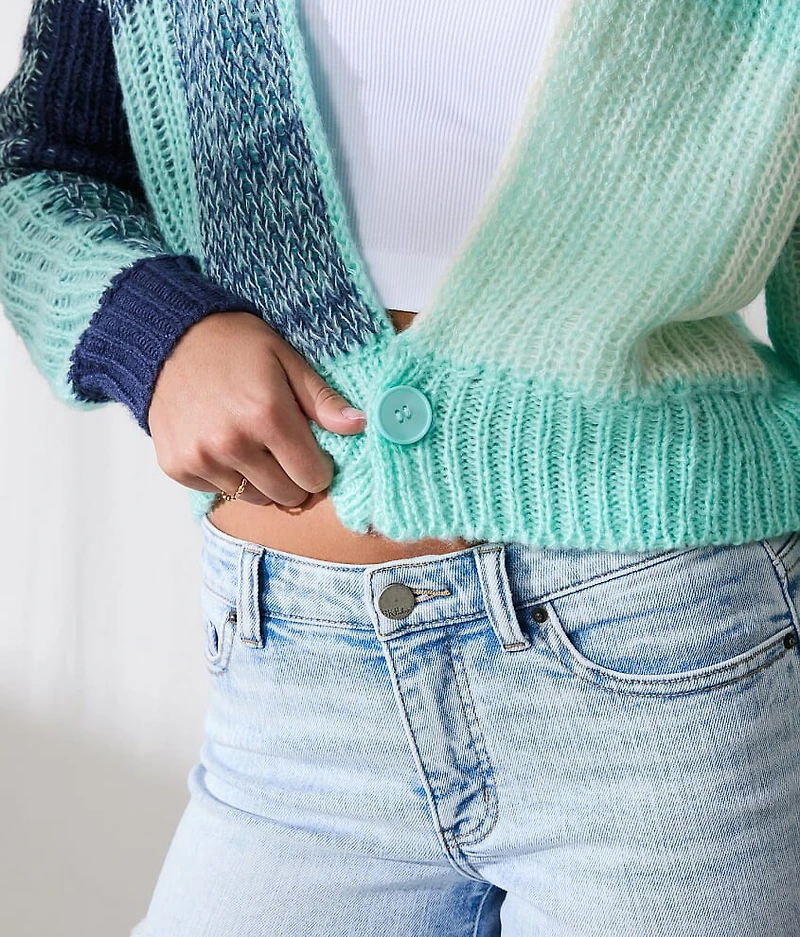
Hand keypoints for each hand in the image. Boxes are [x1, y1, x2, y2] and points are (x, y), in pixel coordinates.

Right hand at [147, 310, 366, 505]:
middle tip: (283, 449)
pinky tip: (221, 444)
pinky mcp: (177, 466)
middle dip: (294, 477)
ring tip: (251, 444)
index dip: (319, 467)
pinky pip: (218, 491)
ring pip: (253, 497)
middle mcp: (232, 443)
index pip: (313, 477)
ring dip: (260, 479)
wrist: (169, 338)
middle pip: (286, 494)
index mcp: (267, 416)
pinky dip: (226, 476)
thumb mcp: (286, 360)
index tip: (312, 451)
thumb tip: (358, 426)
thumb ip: (322, 399)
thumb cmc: (235, 346)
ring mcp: (201, 458)